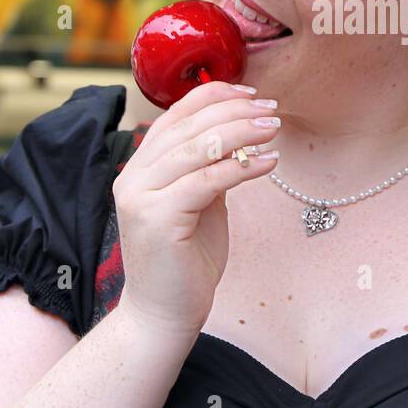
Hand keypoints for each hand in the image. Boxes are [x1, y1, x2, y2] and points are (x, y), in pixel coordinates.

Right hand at [110, 81, 279, 334]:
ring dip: (241, 132)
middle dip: (235, 111)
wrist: (163, 314)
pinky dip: (241, 167)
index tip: (251, 93)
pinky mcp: (157, 218)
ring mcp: (140, 197)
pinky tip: (268, 162)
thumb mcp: (197, 202)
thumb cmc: (185, 259)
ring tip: (274, 128)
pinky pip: (207, 181)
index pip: (175, 115)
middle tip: (272, 109)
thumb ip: (207, 167)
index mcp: (139, 167)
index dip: (214, 96)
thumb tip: (240, 134)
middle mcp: (132, 176)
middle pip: (189, 126)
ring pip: (197, 148)